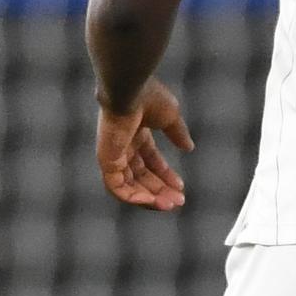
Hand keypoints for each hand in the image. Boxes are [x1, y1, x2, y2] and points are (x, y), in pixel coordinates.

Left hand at [96, 77, 194, 209]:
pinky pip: (117, 188)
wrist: (130, 91)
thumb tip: (189, 148)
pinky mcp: (106, 162)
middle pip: (140, 177)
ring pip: (129, 186)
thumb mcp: (171, 117)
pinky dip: (134, 198)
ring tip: (169, 205)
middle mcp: (123, 147)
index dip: (165, 175)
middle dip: (160, 190)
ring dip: (149, 198)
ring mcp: (113, 155)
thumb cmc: (149, 97)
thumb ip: (178, 133)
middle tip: (178, 201)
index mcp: (136, 134)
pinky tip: (152, 202)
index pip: (150, 161)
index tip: (181, 186)